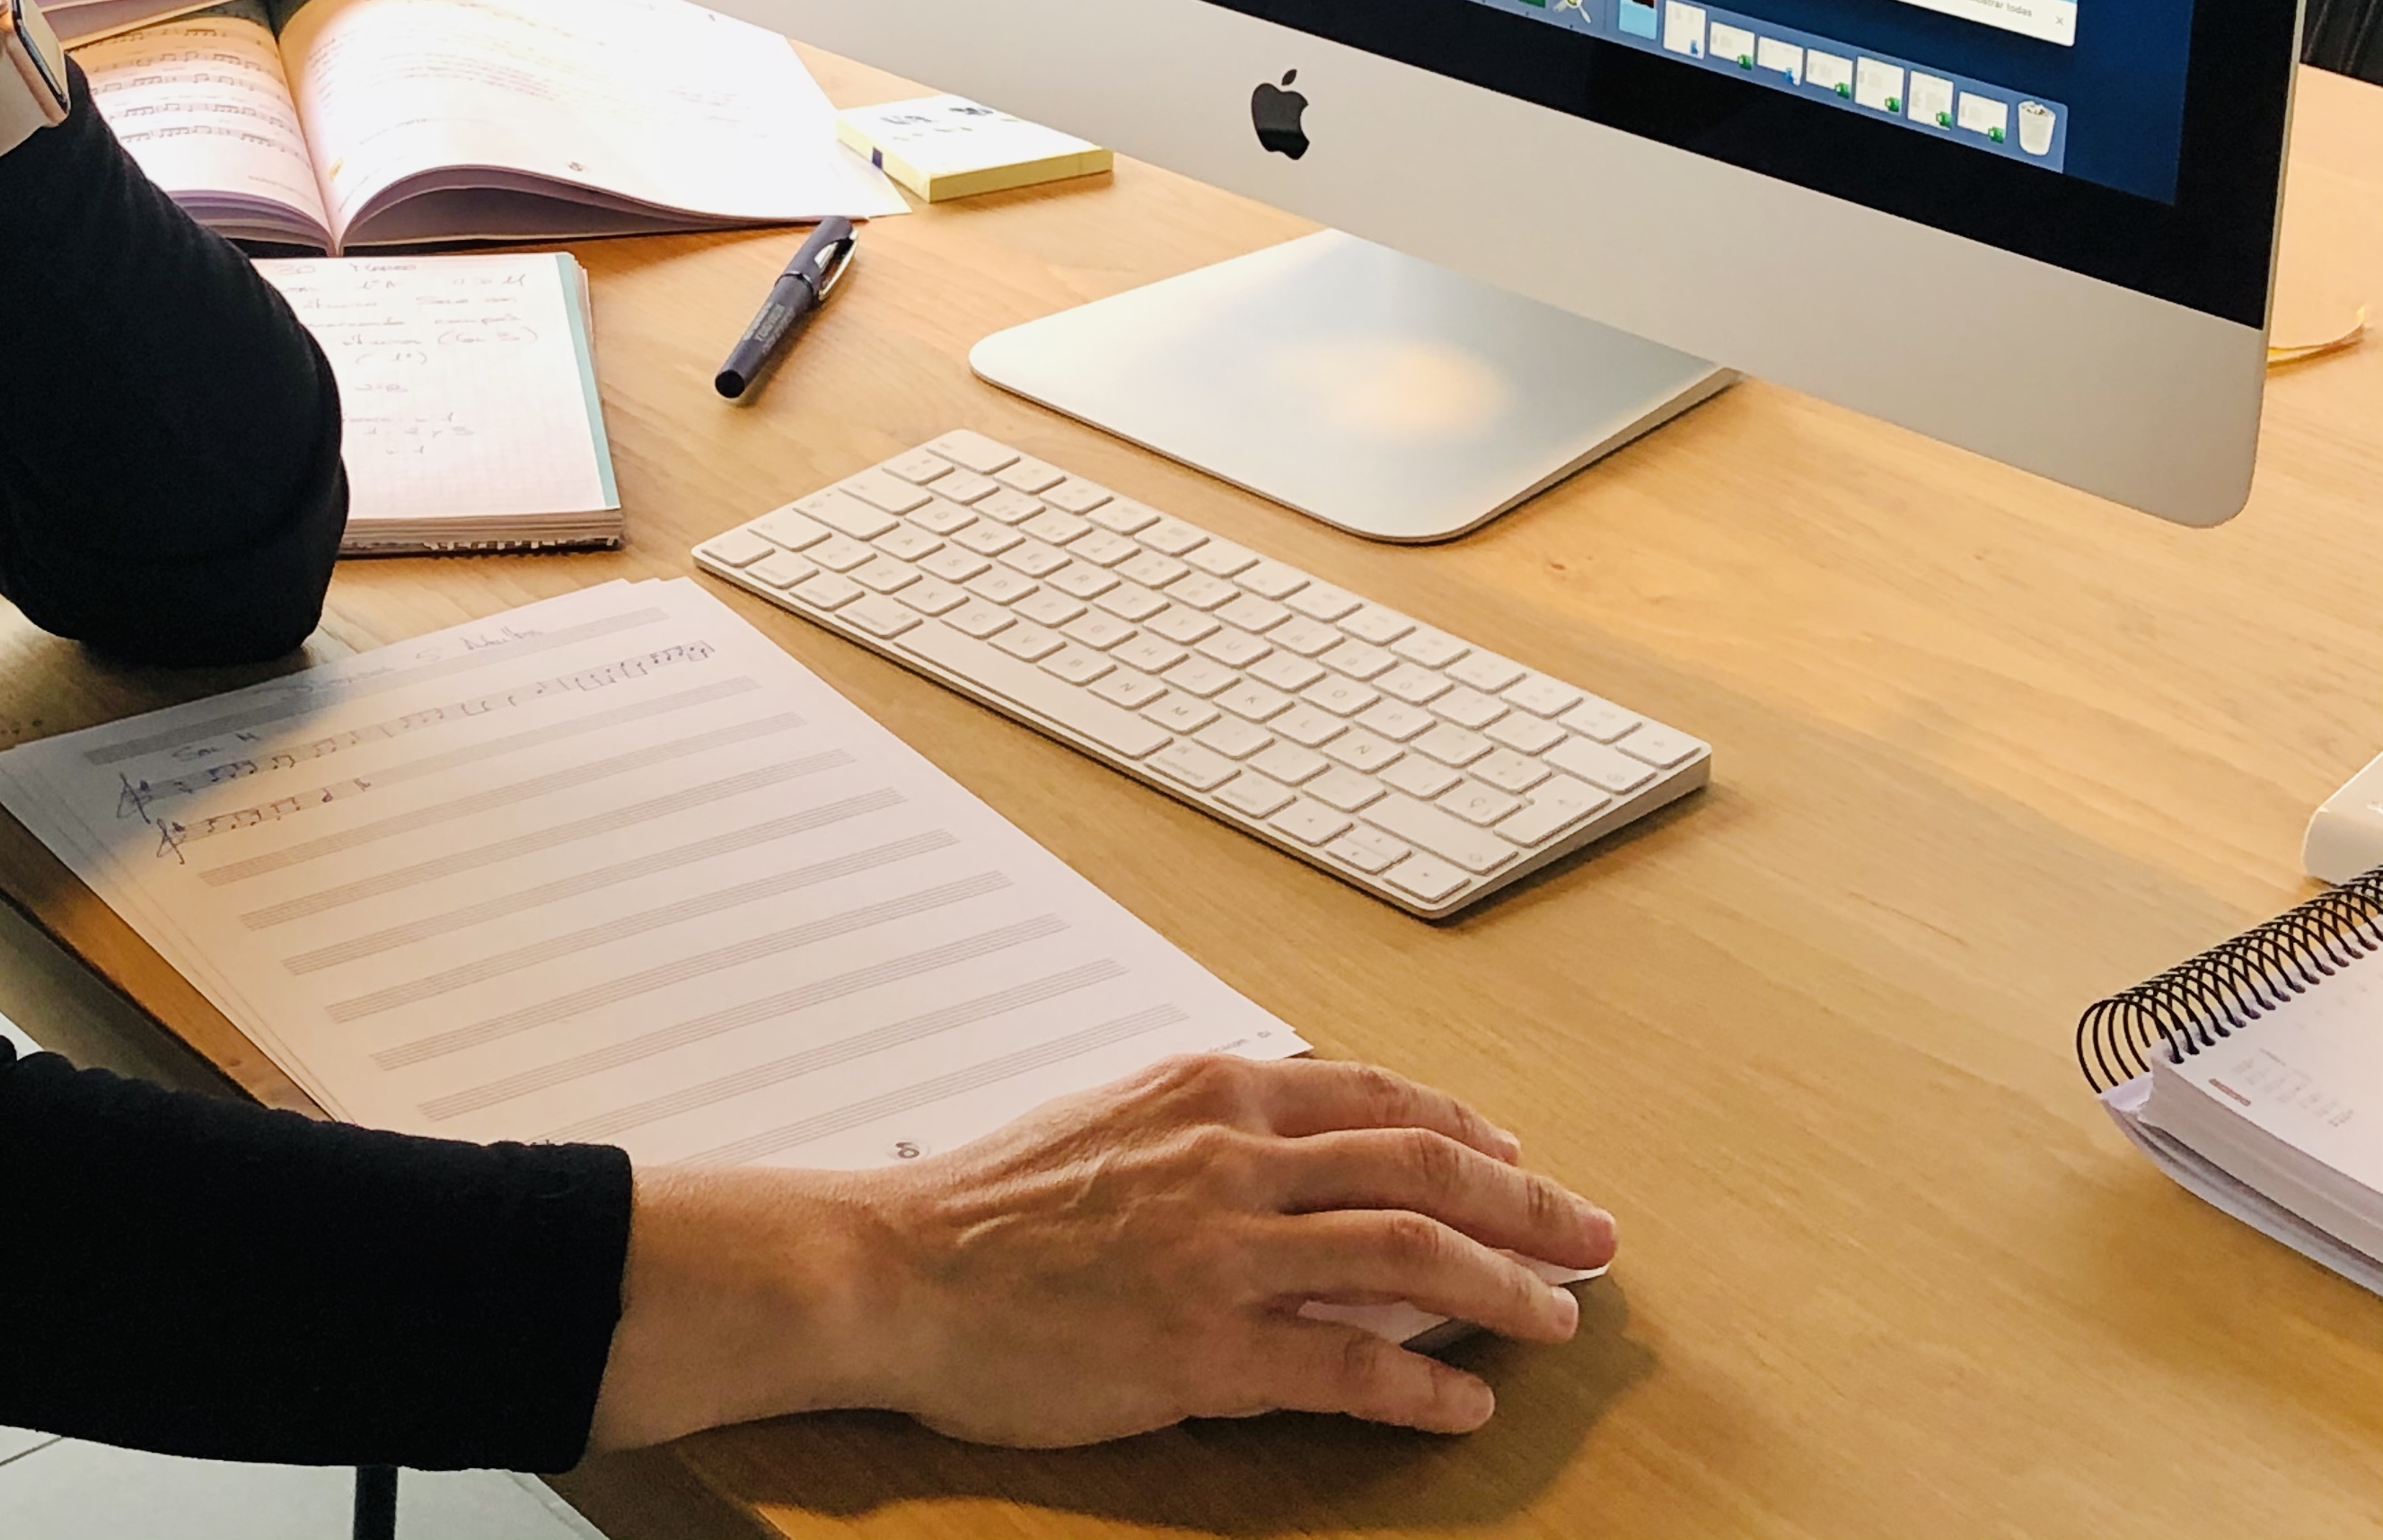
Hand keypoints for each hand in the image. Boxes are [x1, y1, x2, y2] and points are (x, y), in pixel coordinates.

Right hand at [588, 1054, 1614, 1451]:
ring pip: (1410, 1256)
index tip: (1517, 1159)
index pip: (1375, 1097)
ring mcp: (1222, 1253)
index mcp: (1208, 1090)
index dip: (1466, 1129)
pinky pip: (1350, 1363)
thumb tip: (1301, 1149)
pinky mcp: (1206, 1346)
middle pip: (1421, 1167)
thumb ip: (1210, 1127)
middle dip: (1528, 1203)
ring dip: (1503, 1288)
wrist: (897, 1267)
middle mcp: (1229, 1157)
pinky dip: (1424, 1384)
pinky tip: (1464, 1402)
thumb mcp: (1112, 1120)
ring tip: (1556, 1318)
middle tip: (1595, 1235)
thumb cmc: (991, 1204)